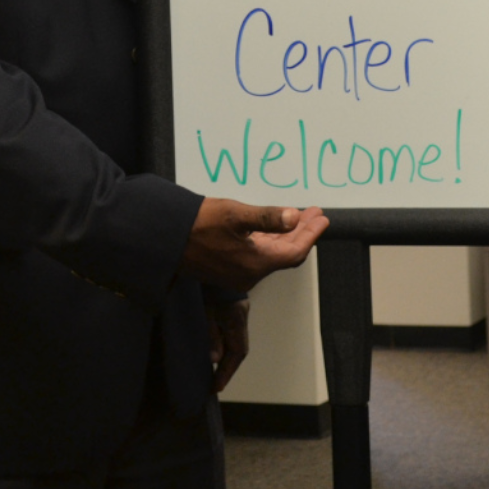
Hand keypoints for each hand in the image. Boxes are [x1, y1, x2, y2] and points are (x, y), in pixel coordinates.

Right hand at [180, 199, 328, 291]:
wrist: (166, 239)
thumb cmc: (198, 224)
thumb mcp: (236, 215)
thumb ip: (267, 217)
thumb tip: (294, 217)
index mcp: (256, 263)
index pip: (294, 252)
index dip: (311, 235)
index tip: (323, 219)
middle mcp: (250, 273)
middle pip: (286, 254)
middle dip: (303, 233)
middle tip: (315, 215)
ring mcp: (238, 273)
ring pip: (272, 255)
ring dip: (287, 235)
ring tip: (300, 216)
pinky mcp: (228, 268)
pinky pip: (258, 255)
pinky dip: (271, 241)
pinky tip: (274, 228)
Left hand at [206, 300, 249, 392]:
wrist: (219, 272)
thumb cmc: (211, 291)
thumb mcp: (208, 313)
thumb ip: (212, 336)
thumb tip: (214, 360)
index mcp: (237, 325)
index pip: (236, 355)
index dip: (227, 372)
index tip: (217, 387)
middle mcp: (242, 325)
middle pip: (237, 354)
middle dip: (226, 371)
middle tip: (215, 386)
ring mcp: (240, 321)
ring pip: (236, 348)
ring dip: (226, 363)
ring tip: (215, 377)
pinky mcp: (235, 317)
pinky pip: (232, 341)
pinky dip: (226, 352)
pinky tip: (217, 358)